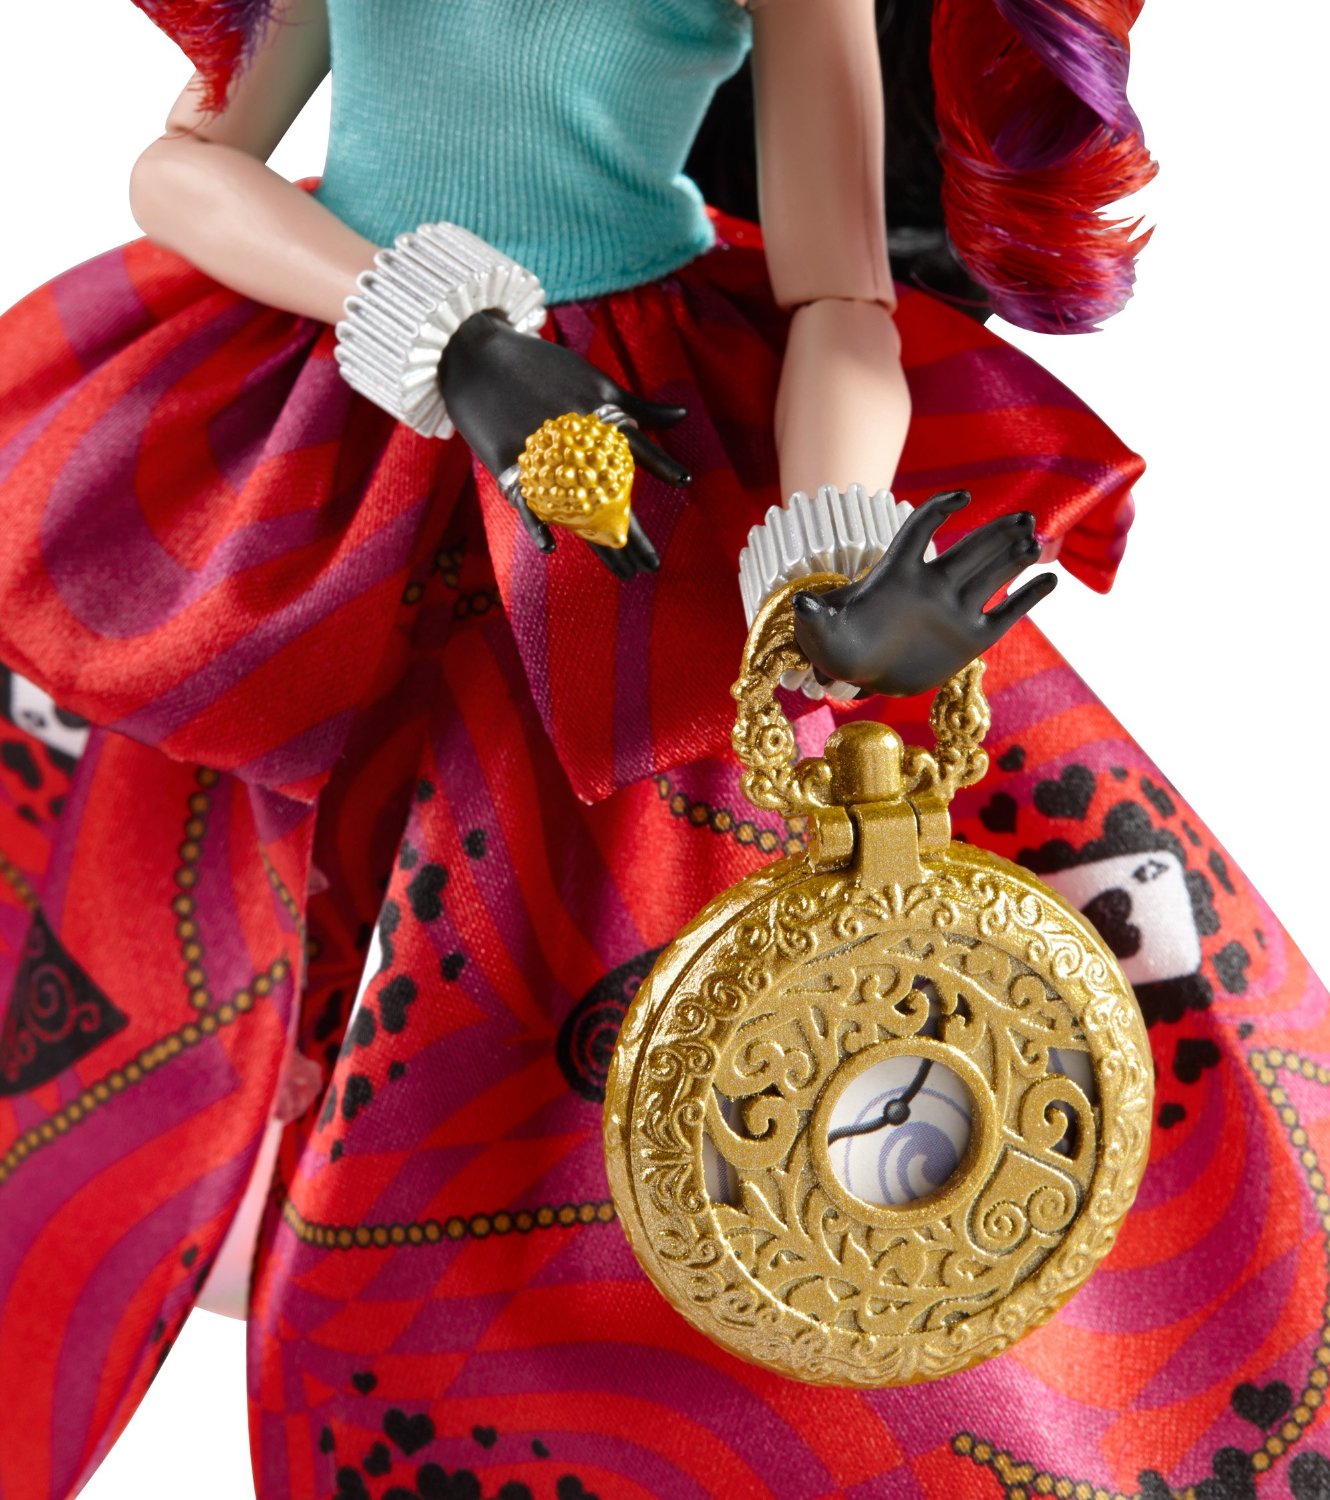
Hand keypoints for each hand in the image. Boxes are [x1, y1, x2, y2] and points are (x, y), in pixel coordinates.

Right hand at [438, 311, 688, 576]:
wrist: (475, 355)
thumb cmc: (540, 367)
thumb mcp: (594, 381)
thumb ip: (637, 405)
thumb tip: (683, 417)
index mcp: (596, 414)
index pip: (638, 443)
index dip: (663, 463)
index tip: (686, 481)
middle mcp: (573, 437)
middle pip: (610, 492)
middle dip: (633, 532)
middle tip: (653, 564)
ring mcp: (541, 452)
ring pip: (576, 510)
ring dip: (601, 546)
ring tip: (626, 573)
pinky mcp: (508, 463)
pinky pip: (526, 502)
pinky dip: (537, 524)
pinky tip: (552, 548)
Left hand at [791, 490, 1056, 697]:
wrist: (861, 673)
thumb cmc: (839, 646)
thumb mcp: (821, 630)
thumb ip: (815, 615)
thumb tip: (800, 606)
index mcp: (897, 575)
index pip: (919, 532)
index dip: (938, 512)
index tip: (960, 499)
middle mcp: (932, 586)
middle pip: (968, 549)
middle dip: (995, 533)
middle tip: (1023, 516)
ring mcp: (955, 610)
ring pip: (991, 573)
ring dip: (1014, 554)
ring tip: (1037, 536)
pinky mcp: (971, 638)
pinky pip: (1005, 614)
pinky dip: (1028, 597)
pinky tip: (1050, 579)